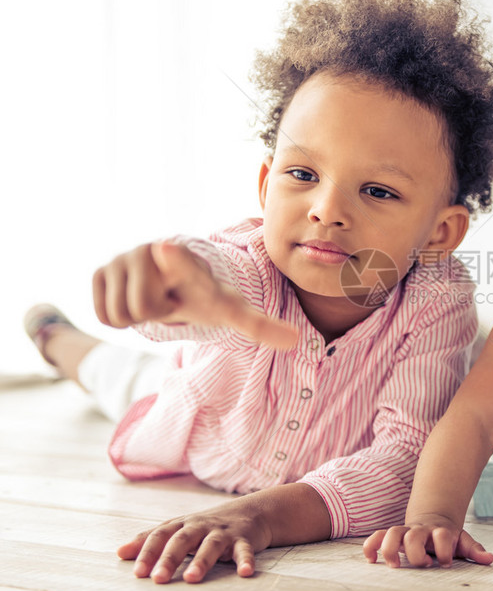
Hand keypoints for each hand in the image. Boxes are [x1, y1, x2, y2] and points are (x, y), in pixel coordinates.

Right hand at [93, 241, 296, 347]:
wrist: (171, 279)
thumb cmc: (202, 295)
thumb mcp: (229, 310)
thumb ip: (259, 325)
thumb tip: (295, 341)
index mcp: (186, 262)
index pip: (179, 263)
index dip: (174, 260)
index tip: (167, 250)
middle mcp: (150, 252)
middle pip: (142, 312)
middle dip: (157, 315)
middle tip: (170, 300)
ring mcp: (121, 259)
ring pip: (122, 315)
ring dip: (138, 317)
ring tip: (156, 298)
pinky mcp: (99, 271)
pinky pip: (104, 315)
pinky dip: (119, 317)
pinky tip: (135, 300)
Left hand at [117, 496, 272, 582]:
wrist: (251, 511)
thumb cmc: (208, 525)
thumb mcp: (179, 529)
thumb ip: (152, 540)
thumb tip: (120, 552)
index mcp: (183, 525)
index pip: (161, 535)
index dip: (148, 552)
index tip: (137, 573)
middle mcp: (201, 526)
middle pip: (183, 539)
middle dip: (170, 558)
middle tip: (158, 579)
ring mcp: (223, 532)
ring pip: (211, 544)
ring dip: (201, 560)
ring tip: (192, 577)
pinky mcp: (244, 539)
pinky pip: (244, 549)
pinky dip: (245, 560)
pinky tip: (244, 572)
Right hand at [363, 515, 492, 567]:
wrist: (433, 517)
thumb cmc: (448, 536)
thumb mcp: (463, 541)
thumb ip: (474, 549)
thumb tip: (489, 559)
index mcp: (440, 531)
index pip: (442, 536)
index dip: (444, 550)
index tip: (445, 563)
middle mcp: (421, 530)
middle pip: (414, 536)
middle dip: (416, 552)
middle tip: (423, 564)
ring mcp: (406, 531)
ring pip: (392, 533)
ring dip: (390, 549)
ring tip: (393, 565)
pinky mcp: (393, 535)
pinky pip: (377, 536)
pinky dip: (371, 546)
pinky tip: (371, 559)